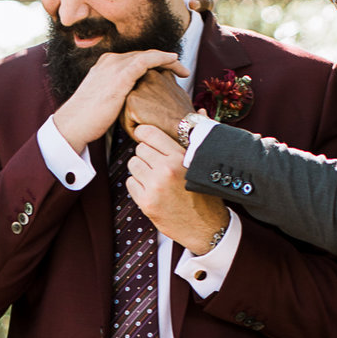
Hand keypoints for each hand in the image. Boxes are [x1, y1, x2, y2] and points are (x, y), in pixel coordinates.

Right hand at [53, 47, 179, 148]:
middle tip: (179, 70)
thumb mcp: (101, 98)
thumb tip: (126, 99)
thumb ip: (114, 92)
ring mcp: (115, 66)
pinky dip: (162, 58)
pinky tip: (174, 60)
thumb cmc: (86, 119)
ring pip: (148, 55)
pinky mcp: (122, 74)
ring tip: (182, 69)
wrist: (73, 125)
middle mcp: (110, 61)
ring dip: (168, 60)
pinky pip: (148, 60)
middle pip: (142, 55)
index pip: (133, 59)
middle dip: (163, 61)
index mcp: (104, 66)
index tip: (165, 72)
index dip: (152, 63)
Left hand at [127, 121, 229, 254]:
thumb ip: (194, 139)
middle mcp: (166, 170)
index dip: (144, 133)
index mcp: (180, 157)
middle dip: (145, 155)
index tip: (143, 135)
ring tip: (154, 177)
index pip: (150, 134)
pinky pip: (131, 183)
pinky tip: (152, 190)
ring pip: (133, 165)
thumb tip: (197, 111)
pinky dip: (138, 186)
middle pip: (139, 150)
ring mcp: (154, 187)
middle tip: (155, 163)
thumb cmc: (205, 191)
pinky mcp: (145, 202)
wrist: (206, 226)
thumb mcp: (201, 163)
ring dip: (140, 170)